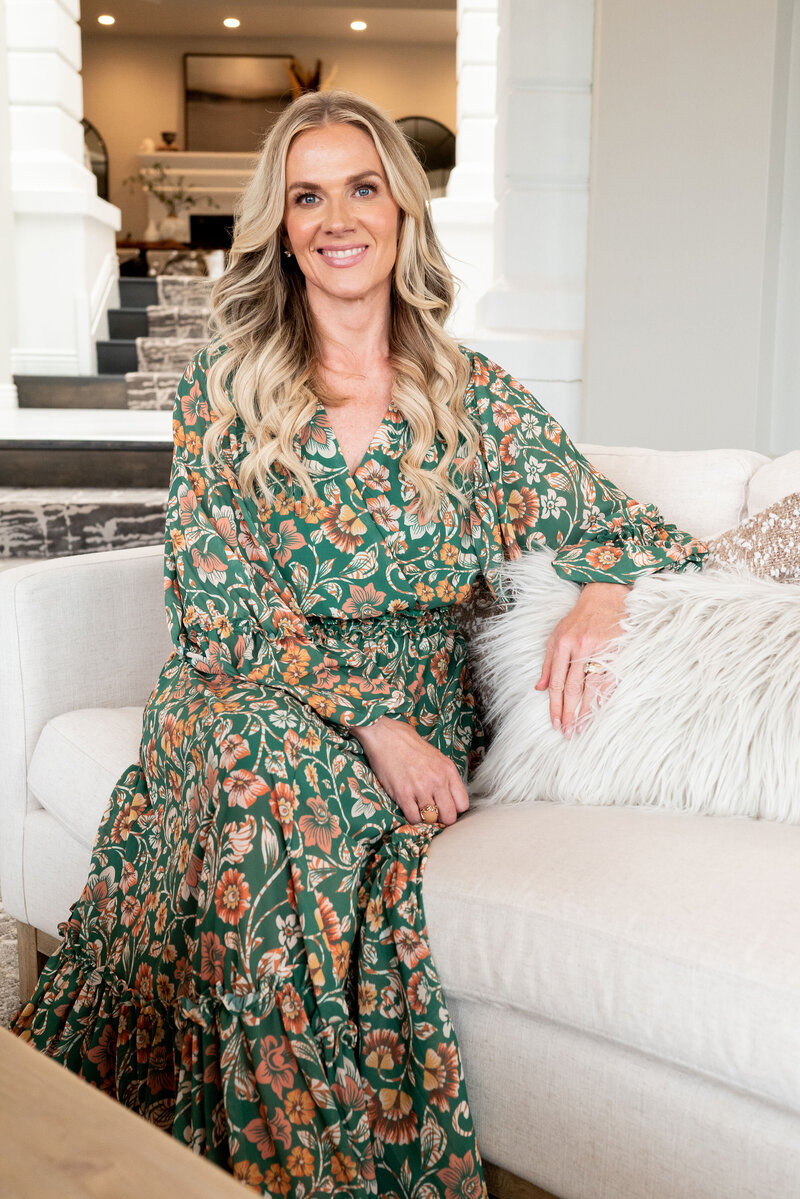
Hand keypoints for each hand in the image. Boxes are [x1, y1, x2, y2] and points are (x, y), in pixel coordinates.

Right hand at [350, 717, 469, 826]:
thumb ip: (445, 777)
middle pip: (450, 816)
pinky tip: (409, 807)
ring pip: (431, 819)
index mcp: (448, 771)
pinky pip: (414, 818)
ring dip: (425, 817)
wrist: (385, 735)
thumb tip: (449, 799)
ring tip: (419, 808)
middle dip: (441, 818)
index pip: (463, 804)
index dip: (454, 809)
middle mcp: (438, 781)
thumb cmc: (409, 744)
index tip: (445, 807)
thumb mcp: (437, 757)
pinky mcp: (403, 794)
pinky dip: (412, 817)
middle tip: (433, 812)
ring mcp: (421, 788)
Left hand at [535, 581, 629, 736]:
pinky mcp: (617, 650)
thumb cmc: (579, 619)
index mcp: (563, 644)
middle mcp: (580, 648)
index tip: (555, 722)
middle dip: (568, 712)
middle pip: (572, 688)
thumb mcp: (556, 636)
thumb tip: (539, 688)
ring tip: (582, 727)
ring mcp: (600, 649)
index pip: (557, 682)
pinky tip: (600, 710)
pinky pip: (610, 679)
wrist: (605, 596)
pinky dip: (604, 697)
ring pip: (591, 687)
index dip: (555, 705)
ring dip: (586, 710)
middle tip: (567, 732)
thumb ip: (548, 663)